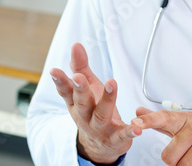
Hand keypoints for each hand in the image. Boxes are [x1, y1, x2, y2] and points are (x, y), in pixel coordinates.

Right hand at [50, 43, 141, 163]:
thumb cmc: (93, 110)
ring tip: (112, 82)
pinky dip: (129, 131)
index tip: (54, 70)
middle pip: (82, 103)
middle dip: (80, 90)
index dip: (60, 81)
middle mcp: (85, 117)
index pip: (66, 91)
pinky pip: (122, 135)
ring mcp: (99, 128)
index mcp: (76, 103)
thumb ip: (81, 67)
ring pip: (101, 115)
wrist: (100, 145)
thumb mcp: (87, 87)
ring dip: (107, 99)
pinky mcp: (115, 138)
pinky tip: (136, 127)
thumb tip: (75, 45)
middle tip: (79, 77)